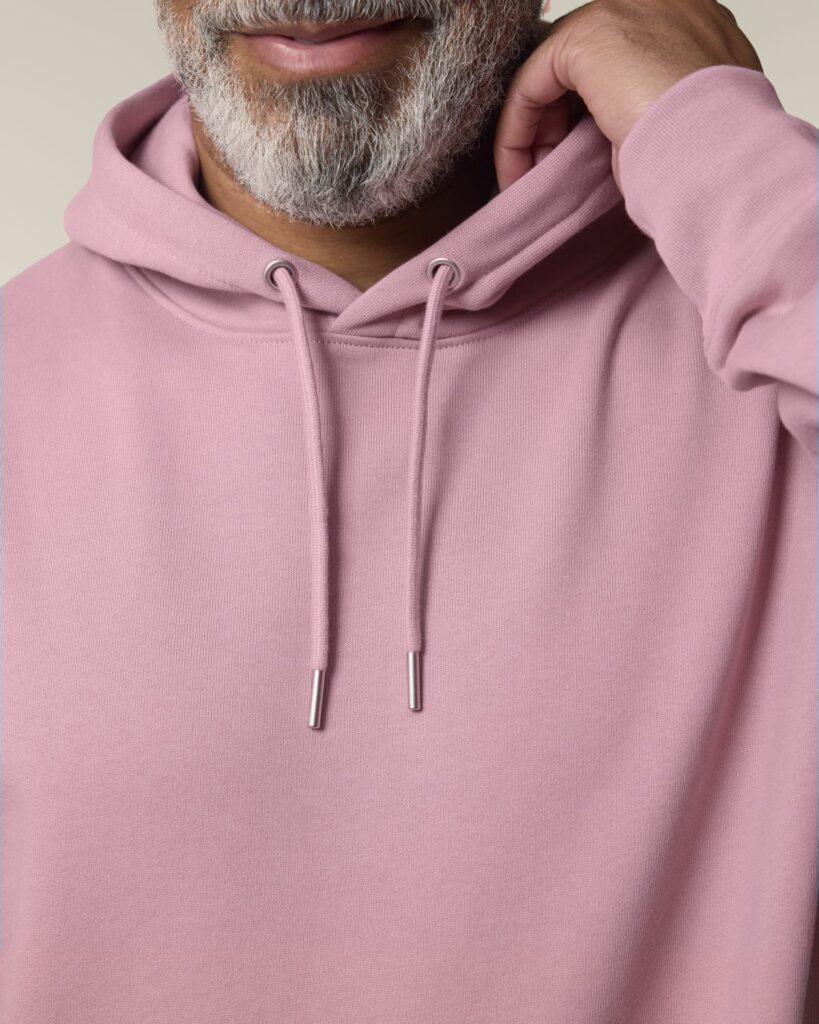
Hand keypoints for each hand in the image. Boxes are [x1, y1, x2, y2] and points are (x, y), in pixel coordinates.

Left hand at [494, 0, 763, 192]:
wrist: (721, 156)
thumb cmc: (710, 158)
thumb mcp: (682, 128)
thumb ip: (650, 113)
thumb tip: (616, 138)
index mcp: (694, 27)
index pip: (619, 65)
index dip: (586, 118)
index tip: (569, 163)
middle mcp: (661, 7)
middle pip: (582, 67)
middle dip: (555, 126)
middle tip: (545, 176)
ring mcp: (627, 10)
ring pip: (554, 75)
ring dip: (532, 133)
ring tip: (526, 182)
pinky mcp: (591, 34)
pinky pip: (532, 83)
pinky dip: (517, 130)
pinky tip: (515, 171)